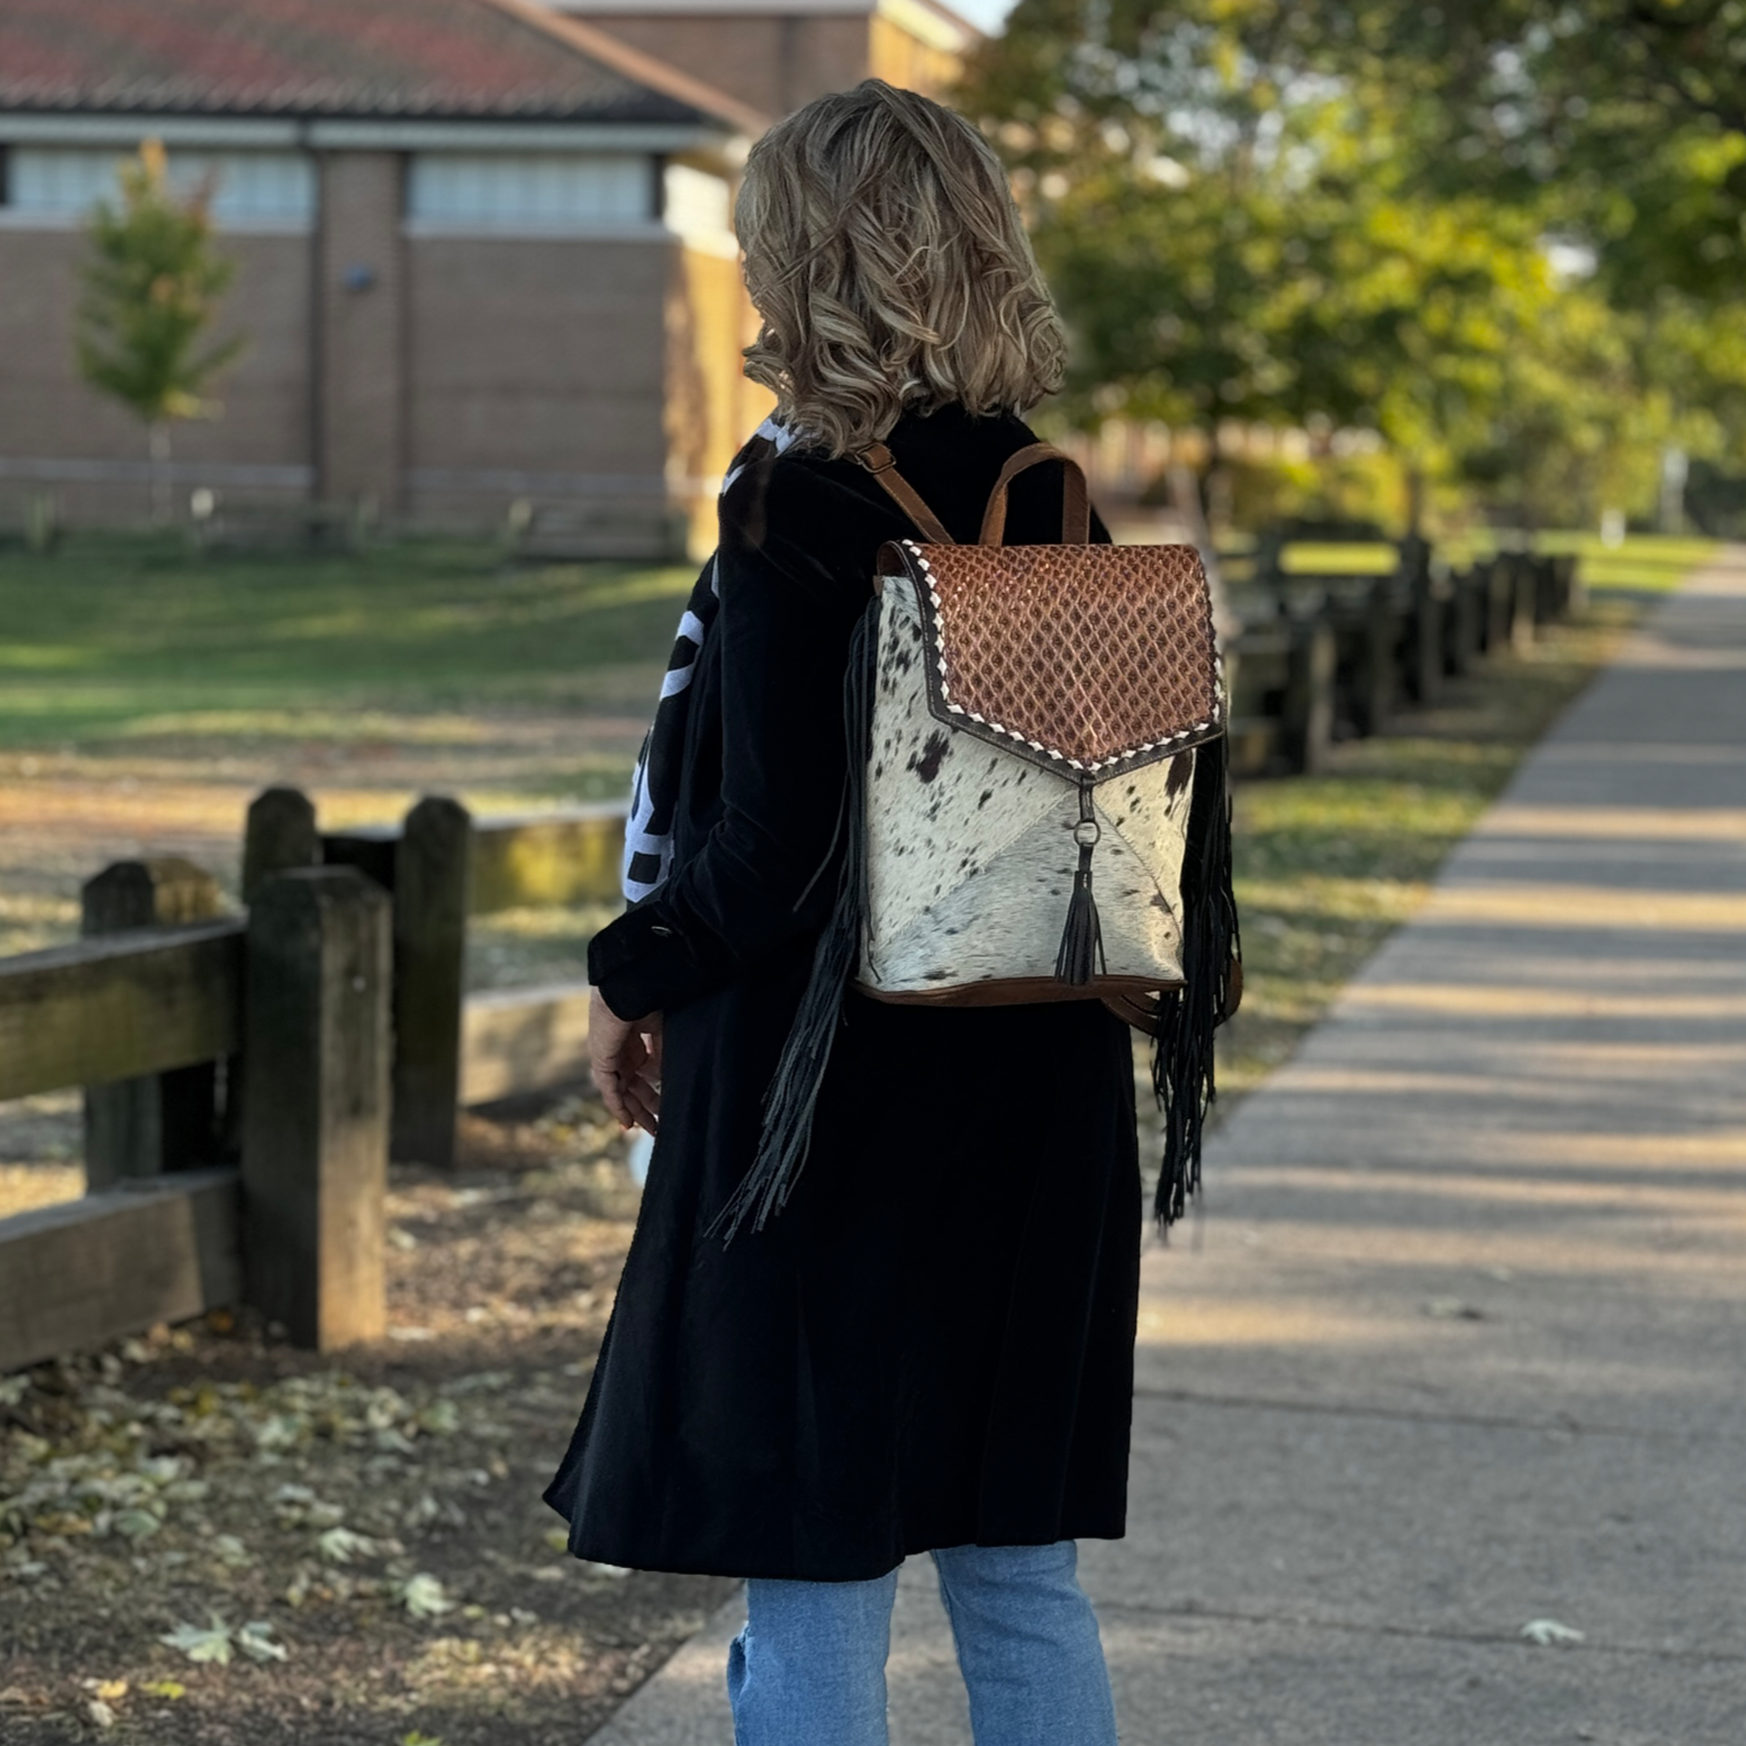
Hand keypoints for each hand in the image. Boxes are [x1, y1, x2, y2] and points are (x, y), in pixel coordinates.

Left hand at [589, 989, 662, 1135]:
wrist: (628, 988)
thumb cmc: (645, 1001)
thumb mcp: (659, 1031)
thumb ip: (661, 1055)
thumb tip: (663, 1080)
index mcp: (629, 1043)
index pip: (639, 1074)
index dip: (650, 1092)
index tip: (663, 1108)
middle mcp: (617, 1053)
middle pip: (631, 1087)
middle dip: (645, 1107)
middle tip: (657, 1126)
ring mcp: (607, 1058)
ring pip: (621, 1092)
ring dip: (634, 1112)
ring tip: (649, 1130)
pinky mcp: (602, 1061)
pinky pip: (610, 1090)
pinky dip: (619, 1107)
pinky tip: (628, 1123)